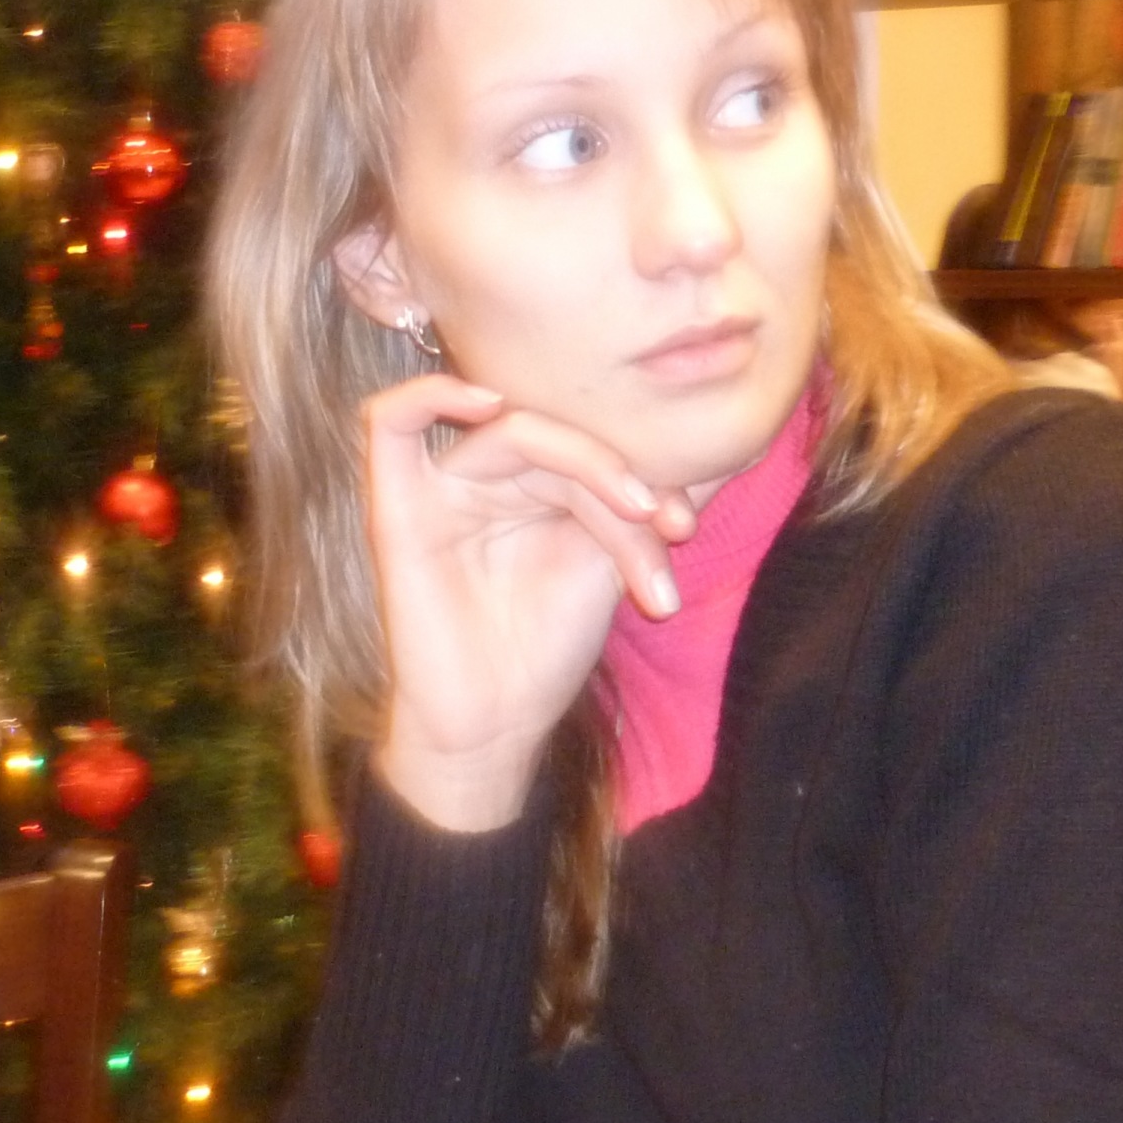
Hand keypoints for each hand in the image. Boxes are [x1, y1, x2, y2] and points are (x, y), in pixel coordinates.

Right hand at [360, 373, 693, 831]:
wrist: (497, 726)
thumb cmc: (545, 649)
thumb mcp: (617, 565)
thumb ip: (653, 508)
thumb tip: (733, 451)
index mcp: (533, 482)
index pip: (591, 444)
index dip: (647, 471)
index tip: (686, 525)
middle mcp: (488, 477)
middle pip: (560, 439)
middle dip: (627, 478)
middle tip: (673, 526)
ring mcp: (442, 489)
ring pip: (516, 434)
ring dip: (591, 468)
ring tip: (641, 522)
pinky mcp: (398, 509)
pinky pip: (390, 421)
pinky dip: (433, 395)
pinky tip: (487, 404)